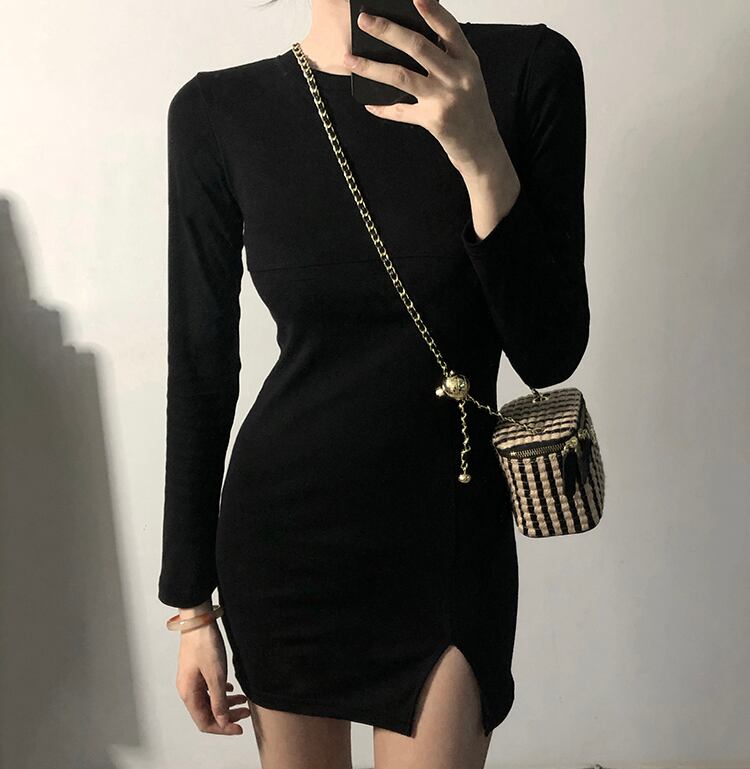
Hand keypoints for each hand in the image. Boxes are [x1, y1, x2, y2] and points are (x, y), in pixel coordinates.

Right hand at [175, 619, 250, 734]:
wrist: (197, 619)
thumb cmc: (204, 644)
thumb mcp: (216, 674)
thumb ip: (219, 700)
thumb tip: (221, 722)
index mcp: (189, 694)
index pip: (205, 722)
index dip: (222, 728)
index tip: (239, 728)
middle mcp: (188, 689)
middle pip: (207, 713)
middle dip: (227, 716)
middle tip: (245, 713)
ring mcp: (192, 679)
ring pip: (209, 700)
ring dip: (226, 703)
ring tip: (243, 700)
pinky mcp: (197, 670)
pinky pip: (209, 688)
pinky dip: (221, 692)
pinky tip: (231, 689)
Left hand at [344, 0, 511, 176]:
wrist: (482, 147)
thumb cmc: (471, 108)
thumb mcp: (468, 76)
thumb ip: (448, 56)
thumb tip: (413, 35)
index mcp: (467, 60)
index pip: (448, 28)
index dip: (431, 10)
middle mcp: (457, 76)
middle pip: (417, 46)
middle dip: (387, 30)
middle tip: (364, 20)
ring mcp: (444, 98)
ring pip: (402, 76)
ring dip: (372, 67)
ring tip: (350, 60)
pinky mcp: (433, 120)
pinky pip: (401, 111)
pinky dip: (383, 108)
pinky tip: (369, 104)